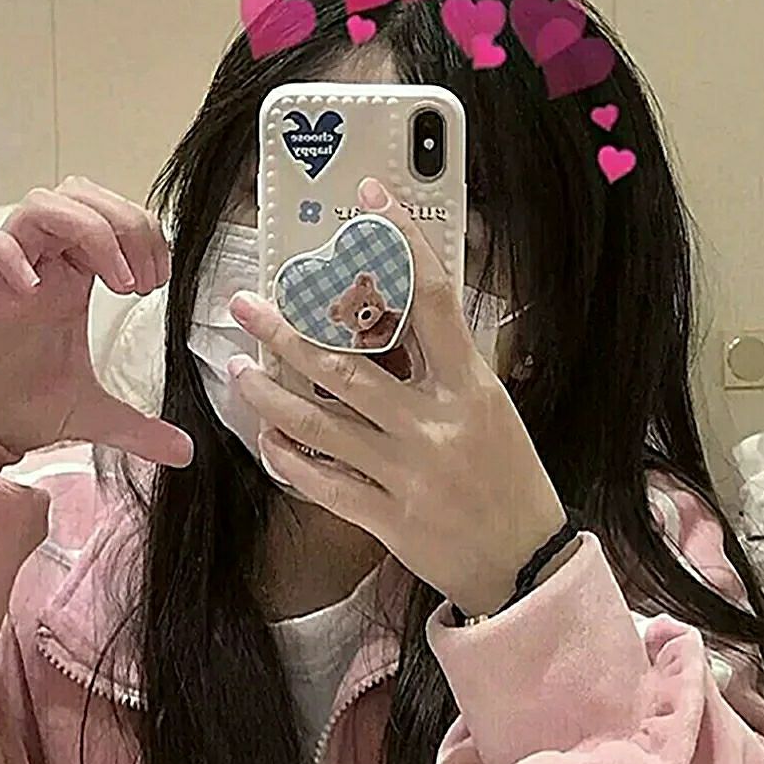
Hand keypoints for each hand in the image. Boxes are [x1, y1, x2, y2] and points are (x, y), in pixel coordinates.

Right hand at [0, 176, 192, 466]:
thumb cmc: (8, 405)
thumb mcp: (90, 414)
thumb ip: (140, 427)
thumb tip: (185, 452)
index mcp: (71, 279)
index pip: (112, 218)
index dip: (145, 235)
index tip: (160, 281)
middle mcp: (39, 264)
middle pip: (82, 196)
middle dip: (124, 225)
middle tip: (142, 280)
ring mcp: (0, 271)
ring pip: (41, 206)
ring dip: (87, 231)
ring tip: (114, 281)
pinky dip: (10, 256)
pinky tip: (35, 291)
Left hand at [226, 178, 566, 615]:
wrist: (526, 562)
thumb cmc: (514, 479)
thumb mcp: (495, 411)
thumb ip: (447, 370)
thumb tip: (397, 325)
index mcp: (472, 388)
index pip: (433, 300)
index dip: (402, 244)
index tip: (373, 200)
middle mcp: (436, 425)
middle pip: (349, 366)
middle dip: (289, 331)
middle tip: (246, 304)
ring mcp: (407, 474)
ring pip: (322, 424)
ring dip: (271, 394)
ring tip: (236, 369)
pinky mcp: (387, 519)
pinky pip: (323, 483)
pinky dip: (289, 459)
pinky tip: (266, 438)